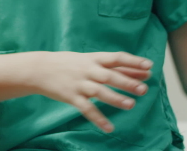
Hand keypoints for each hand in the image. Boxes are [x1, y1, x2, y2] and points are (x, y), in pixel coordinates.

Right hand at [28, 51, 151, 132]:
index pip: (116, 58)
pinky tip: (109, 128)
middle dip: (126, 82)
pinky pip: (86, 109)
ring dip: (115, 98)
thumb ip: (113, 66)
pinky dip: (98, 119)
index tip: (148, 66)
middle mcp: (87, 70)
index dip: (132, 61)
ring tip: (130, 105)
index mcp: (93, 59)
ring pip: (99, 92)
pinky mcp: (71, 97)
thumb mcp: (87, 59)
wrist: (38, 69)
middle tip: (143, 89)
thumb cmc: (68, 64)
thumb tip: (142, 70)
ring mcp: (79, 84)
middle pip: (109, 76)